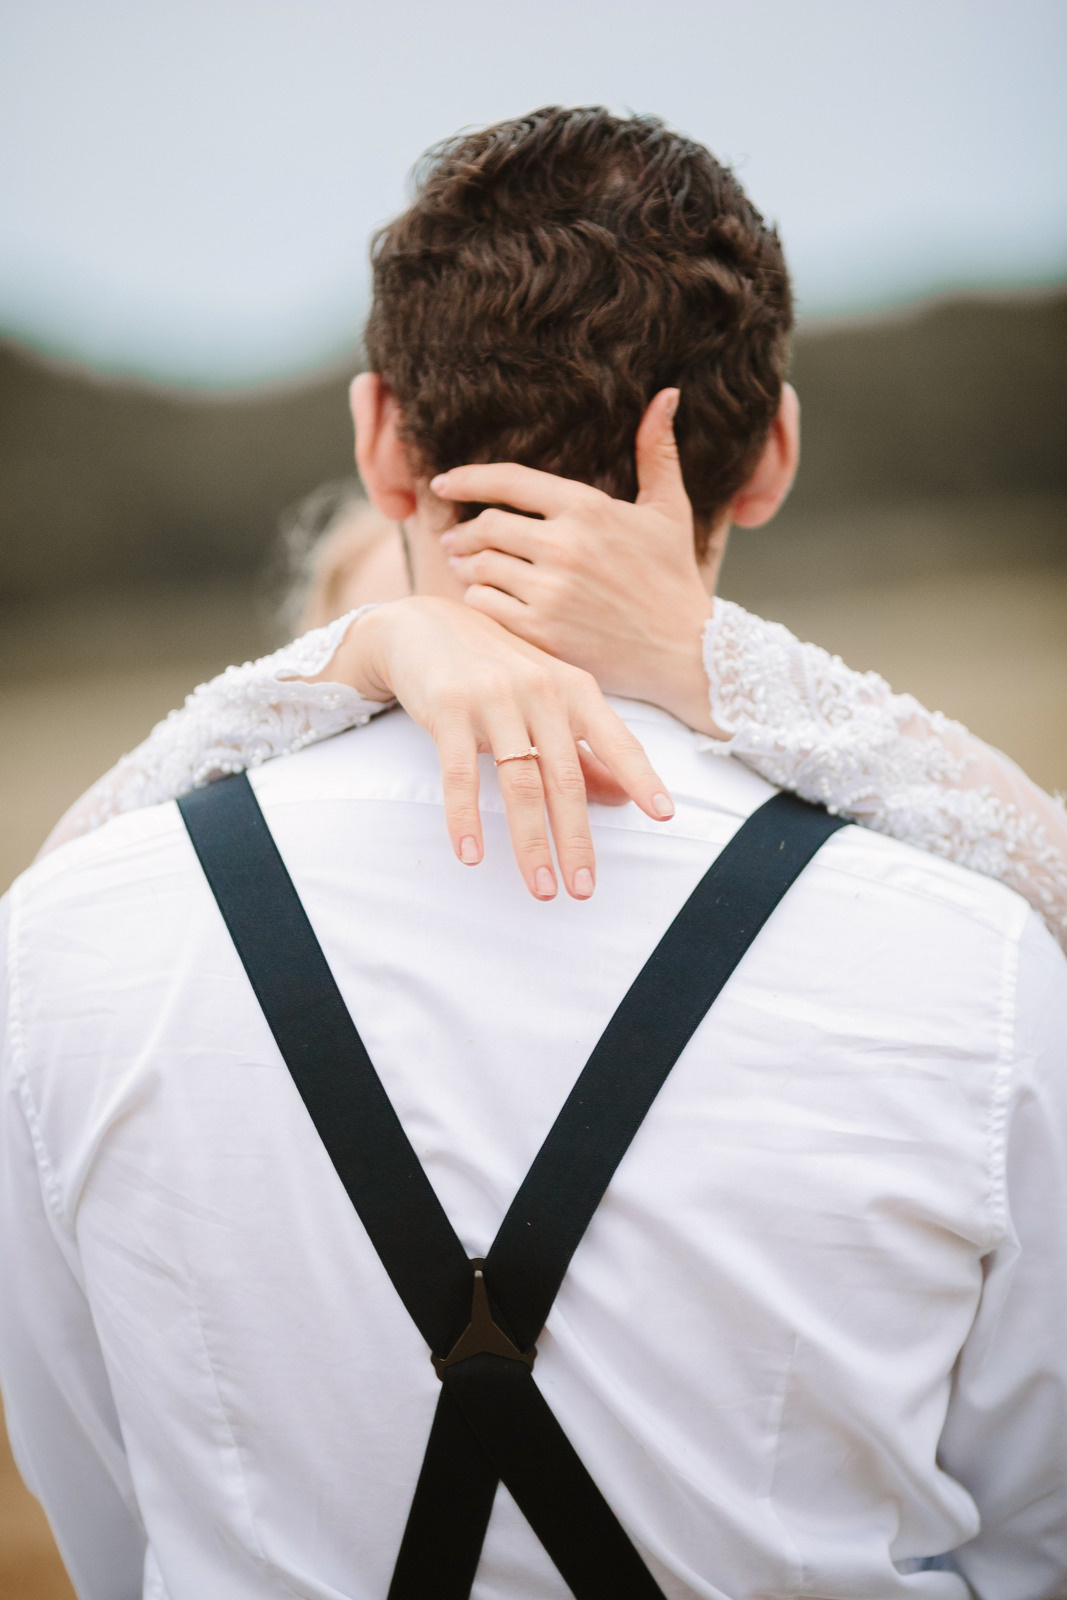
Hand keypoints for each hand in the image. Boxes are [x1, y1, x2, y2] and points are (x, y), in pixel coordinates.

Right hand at [325, 598, 674, 901]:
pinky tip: (472, 856)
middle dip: (577, 839)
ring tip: (542, 888)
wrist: (423, 625)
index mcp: (574, 689)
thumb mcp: (547, 698)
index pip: (617, 740)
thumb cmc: (494, 668)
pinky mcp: (448, 709)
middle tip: (584, 888)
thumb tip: (622, 797)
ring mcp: (494, 699)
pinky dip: (465, 818)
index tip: (664, 815)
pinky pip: (460, 774)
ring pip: (520, 783)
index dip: (641, 778)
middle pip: (566, 778)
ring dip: (531, 843)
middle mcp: (541, 691)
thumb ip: (583, 748)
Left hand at [431, 389, 719, 734]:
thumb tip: (668, 395)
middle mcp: (565, 546)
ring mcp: (551, 591)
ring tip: (463, 567)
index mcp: (588, 508)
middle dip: (462, 532)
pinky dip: (478, 599)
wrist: (687, 652)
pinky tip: (483, 598)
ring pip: (479, 567)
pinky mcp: (542, 632)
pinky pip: (485, 606)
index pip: (509, 481)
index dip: (468, 479)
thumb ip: (658, 452)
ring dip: (464, 566)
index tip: (443, 484)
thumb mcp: (670, 511)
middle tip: (453, 539)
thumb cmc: (675, 579)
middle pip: (486, 526)